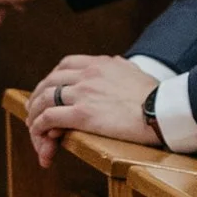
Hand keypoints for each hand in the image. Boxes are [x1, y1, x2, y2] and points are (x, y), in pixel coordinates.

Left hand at [27, 54, 159, 162]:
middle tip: (34, 109)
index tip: (49, 89)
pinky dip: (39, 126)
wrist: (163, 111)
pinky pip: (49, 118)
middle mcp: (88, 74)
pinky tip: (40, 135)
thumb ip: (122, 67)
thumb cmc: (156, 97)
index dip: (52, 77)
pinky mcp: (82, 114)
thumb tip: (119, 62)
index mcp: (101, 63)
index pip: (66, 64)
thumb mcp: (136, 72)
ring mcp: (83, 93)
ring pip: (44, 100)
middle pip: (50, 81)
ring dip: (34, 114)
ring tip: (33, 127)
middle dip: (38, 96)